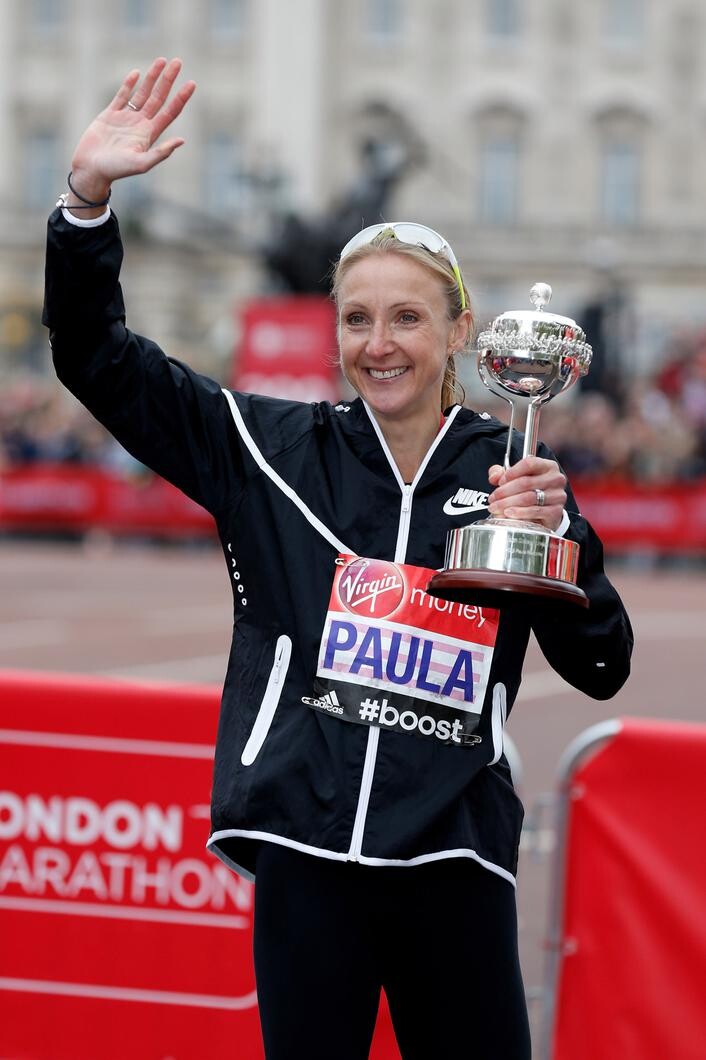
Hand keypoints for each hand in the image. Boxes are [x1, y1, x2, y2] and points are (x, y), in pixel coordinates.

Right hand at [69, 57, 195, 202]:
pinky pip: (122, 95)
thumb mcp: (141, 164)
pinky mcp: (109, 115)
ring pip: (142, 93)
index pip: (170, 112)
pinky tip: (137, 73)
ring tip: (162, 60)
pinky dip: (129, 84)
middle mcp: (140, 124)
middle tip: (178, 62)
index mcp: (150, 134)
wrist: (91, 169)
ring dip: (152, 77)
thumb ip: (161, 153)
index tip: (192, 83)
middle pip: (159, 97)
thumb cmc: (116, 170)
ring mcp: (125, 118)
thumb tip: (182, 140)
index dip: (181, 98)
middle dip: (168, 80)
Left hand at [487, 456, 566, 530]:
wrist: (545, 513)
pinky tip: (508, 513)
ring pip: (528, 497)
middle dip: (505, 491)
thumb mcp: (516, 478)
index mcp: (548, 466)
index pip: (529, 463)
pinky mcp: (556, 511)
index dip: (511, 472)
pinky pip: (534, 511)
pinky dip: (519, 512)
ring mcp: (558, 495)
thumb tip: (494, 476)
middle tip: (493, 498)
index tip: (500, 481)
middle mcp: (556, 479)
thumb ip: (502, 473)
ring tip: (495, 507)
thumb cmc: (530, 491)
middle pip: (526, 482)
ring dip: (508, 503)